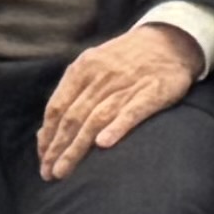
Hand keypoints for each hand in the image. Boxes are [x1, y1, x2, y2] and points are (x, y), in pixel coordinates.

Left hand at [34, 18, 204, 174]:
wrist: (171, 39)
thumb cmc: (127, 59)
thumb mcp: (95, 64)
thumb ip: (72, 93)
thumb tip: (45, 132)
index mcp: (84, 68)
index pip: (57, 107)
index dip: (47, 135)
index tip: (42, 158)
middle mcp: (101, 76)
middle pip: (72, 117)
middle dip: (57, 148)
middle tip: (48, 174)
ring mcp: (126, 84)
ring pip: (95, 119)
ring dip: (77, 148)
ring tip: (64, 171)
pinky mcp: (152, 92)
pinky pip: (131, 112)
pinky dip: (116, 127)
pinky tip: (104, 144)